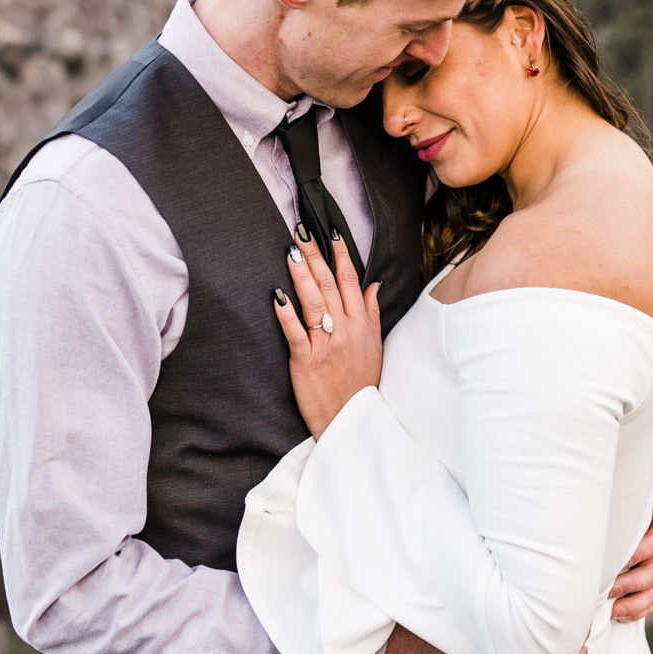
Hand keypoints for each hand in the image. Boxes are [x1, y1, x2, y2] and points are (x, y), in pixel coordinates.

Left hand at [272, 223, 383, 437]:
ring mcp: (326, 346)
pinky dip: (287, 314)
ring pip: (313, 303)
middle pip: (329, 285)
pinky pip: (296, 333)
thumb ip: (372, 313)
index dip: (340, 254)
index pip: (350, 281)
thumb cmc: (362, 384)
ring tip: (291, 252)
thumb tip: (373, 285)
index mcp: (361, 325)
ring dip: (301, 275)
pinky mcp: (306, 362)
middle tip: (301, 231)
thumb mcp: (375, 347)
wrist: (352, 422)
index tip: (330, 231)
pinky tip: (277, 296)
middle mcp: (346, 331)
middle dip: (315, 256)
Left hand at [609, 476, 652, 622]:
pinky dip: (636, 611)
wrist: (613, 510)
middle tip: (610, 587)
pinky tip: (619, 614)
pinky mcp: (646, 585)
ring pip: (652, 591)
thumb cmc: (624, 492)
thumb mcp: (635, 484)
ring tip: (613, 609)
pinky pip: (649, 603)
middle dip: (633, 582)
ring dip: (633, 602)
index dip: (644, 550)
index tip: (624, 559)